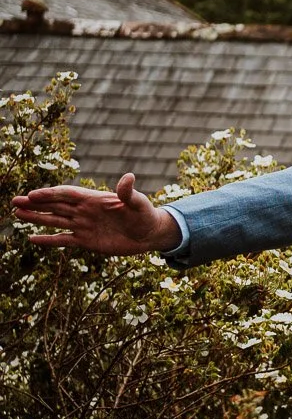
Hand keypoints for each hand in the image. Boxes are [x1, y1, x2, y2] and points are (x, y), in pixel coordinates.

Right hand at [10, 173, 181, 254]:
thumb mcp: (139, 203)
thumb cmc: (145, 215)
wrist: (149, 234)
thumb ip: (129, 192)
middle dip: (36, 204)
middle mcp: (84, 212)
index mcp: (94, 200)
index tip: (33, 195)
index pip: (67, 195)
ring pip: (55, 221)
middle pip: (55, 206)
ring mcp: (83, 226)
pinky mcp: (86, 241)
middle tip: (15, 201)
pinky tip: (31, 238)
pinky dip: (48, 240)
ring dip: (37, 218)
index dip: (50, 194)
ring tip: (17, 213)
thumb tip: (128, 177)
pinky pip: (63, 240)